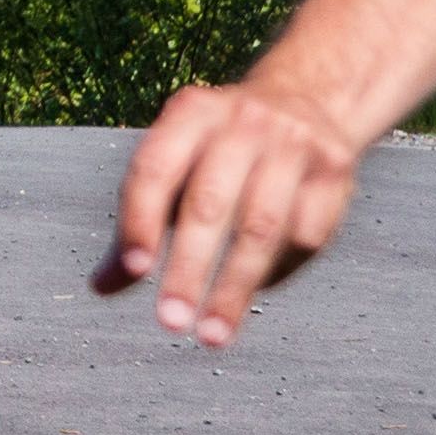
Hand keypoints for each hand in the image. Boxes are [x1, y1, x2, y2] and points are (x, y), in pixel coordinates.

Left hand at [91, 80, 361, 348]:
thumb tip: (101, 287)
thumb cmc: (218, 152)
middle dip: (188, 267)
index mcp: (191, 113)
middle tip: (170, 321)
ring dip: (235, 288)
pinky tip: (255, 290)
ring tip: (212, 336)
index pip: (156, 167)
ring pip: (262, 227)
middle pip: (210, 203)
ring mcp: (293, 143)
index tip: (134, 271)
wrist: (307, 99)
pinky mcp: (334, 171)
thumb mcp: (175, 166)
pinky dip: (277, 272)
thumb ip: (137, 224)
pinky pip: (305, 236)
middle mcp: (241, 121)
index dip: (141, 219)